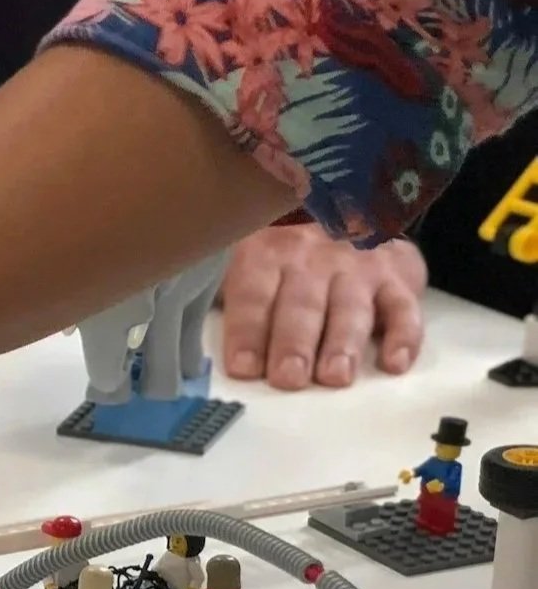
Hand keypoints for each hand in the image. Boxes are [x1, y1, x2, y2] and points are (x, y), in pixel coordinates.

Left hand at [218, 224, 425, 388]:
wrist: (350, 210)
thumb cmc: (284, 259)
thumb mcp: (247, 264)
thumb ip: (225, 299)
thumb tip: (184, 345)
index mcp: (266, 255)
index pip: (254, 295)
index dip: (247, 331)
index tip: (244, 367)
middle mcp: (313, 259)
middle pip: (302, 304)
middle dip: (294, 343)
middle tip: (289, 378)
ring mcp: (358, 268)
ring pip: (351, 307)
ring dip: (342, 343)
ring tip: (335, 377)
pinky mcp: (397, 278)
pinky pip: (404, 306)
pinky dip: (404, 336)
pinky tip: (395, 363)